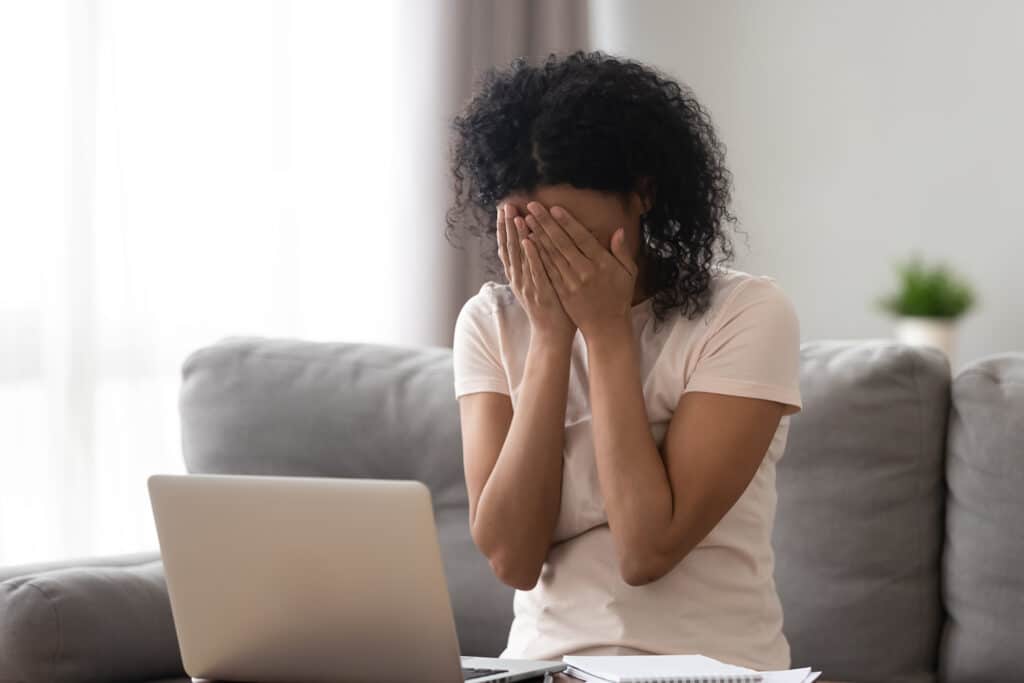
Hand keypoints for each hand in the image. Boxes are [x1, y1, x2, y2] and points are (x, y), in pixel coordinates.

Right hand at [496, 202, 576, 345]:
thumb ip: (524, 265)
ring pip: (520, 257)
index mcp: (518, 276)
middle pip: (510, 248)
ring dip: (516, 236)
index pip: (507, 247)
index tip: (503, 208)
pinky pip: (534, 271)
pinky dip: (530, 256)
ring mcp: (528, 286)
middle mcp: (519, 279)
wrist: (552, 335)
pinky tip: (528, 240)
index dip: (504, 228)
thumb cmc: (548, 308)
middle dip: (507, 226)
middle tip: (506, 205)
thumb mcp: (532, 284)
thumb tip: (514, 246)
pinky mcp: (540, 292)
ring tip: (515, 216)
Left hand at [522, 201, 637, 338]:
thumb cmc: (619, 297)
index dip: (567, 222)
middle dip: (545, 223)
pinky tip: (528, 245)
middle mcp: (584, 271)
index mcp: (601, 263)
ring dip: (537, 236)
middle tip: (532, 207)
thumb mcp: (628, 273)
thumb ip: (622, 251)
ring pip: (551, 255)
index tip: (554, 208)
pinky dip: (537, 256)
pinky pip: (547, 271)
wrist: (607, 327)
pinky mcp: (561, 292)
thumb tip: (618, 231)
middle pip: (561, 243)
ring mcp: (571, 282)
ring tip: (525, 220)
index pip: (581, 238)